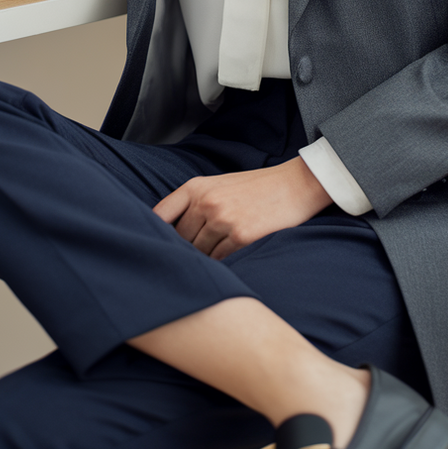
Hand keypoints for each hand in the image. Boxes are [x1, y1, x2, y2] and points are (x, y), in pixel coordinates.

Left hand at [153, 158, 331, 260]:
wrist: (296, 184)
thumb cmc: (257, 187)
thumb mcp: (220, 185)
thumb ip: (194, 203)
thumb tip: (169, 235)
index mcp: (196, 187)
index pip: (160, 215)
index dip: (152, 234)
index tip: (151, 247)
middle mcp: (206, 202)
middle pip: (179, 239)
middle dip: (183, 250)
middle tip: (186, 261)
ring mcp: (223, 219)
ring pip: (198, 252)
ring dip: (203, 260)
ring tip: (208, 263)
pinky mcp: (241, 235)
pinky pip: (219, 259)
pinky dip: (220, 263)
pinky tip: (228, 258)